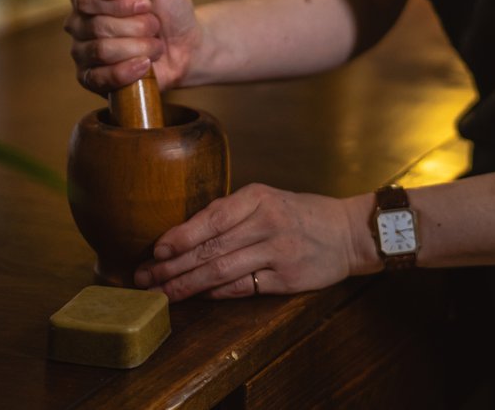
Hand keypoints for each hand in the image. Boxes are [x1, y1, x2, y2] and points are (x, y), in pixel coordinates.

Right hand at [65, 0, 202, 93]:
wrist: (186, 45)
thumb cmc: (168, 8)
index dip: (121, 4)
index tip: (147, 4)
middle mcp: (79, 24)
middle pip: (98, 27)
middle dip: (138, 27)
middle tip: (154, 27)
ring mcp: (82, 54)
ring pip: (102, 52)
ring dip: (140, 48)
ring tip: (153, 45)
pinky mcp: (91, 80)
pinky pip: (101, 78)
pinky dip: (129, 71)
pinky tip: (145, 66)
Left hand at [133, 184, 364, 300]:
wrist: (349, 233)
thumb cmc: (301, 214)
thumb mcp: (268, 199)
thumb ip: (231, 212)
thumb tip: (184, 233)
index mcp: (257, 197)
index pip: (210, 218)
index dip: (179, 237)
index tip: (154, 251)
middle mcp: (266, 223)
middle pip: (209, 248)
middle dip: (172, 266)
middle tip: (145, 278)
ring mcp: (277, 252)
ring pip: (221, 271)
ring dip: (186, 285)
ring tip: (163, 293)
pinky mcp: (286, 279)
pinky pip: (242, 288)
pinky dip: (215, 293)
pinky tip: (197, 297)